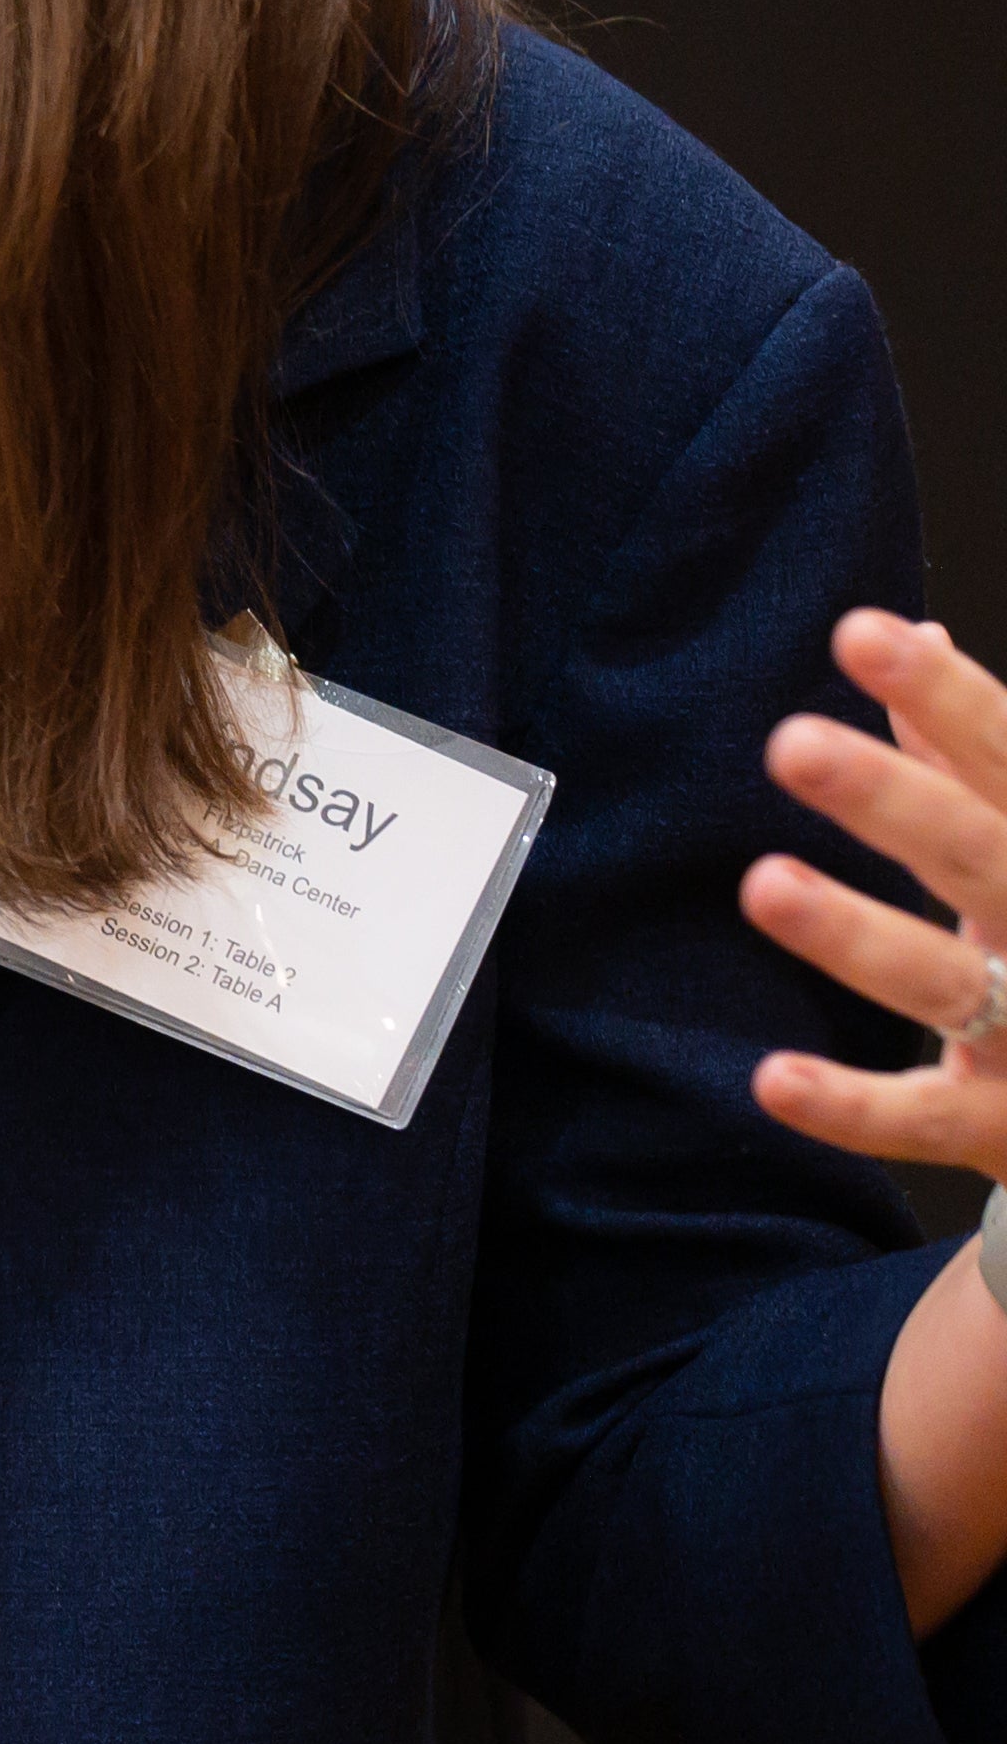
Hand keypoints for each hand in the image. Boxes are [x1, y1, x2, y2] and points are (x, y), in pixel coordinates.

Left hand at [741, 608, 1006, 1177]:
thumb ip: (975, 753)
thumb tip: (914, 625)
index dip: (947, 695)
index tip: (864, 631)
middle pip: (978, 852)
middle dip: (894, 800)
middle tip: (791, 743)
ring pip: (945, 981)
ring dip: (857, 936)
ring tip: (764, 885)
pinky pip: (926, 1118)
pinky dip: (855, 1106)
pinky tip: (775, 1080)